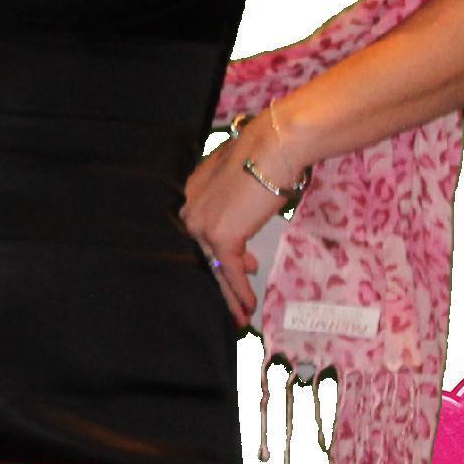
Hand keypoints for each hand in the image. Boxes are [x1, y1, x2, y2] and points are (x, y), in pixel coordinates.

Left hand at [182, 113, 304, 326]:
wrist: (273, 147)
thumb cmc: (264, 155)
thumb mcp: (242, 180)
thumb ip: (235, 202)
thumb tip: (242, 220)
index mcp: (192, 195)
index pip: (202, 234)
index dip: (219, 254)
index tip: (244, 265)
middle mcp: (190, 211)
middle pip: (204, 256)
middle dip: (221, 281)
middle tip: (233, 303)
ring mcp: (202, 225)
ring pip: (215, 268)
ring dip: (230, 295)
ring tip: (239, 316)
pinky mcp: (221, 237)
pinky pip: (230, 271)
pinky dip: (240, 292)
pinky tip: (248, 308)